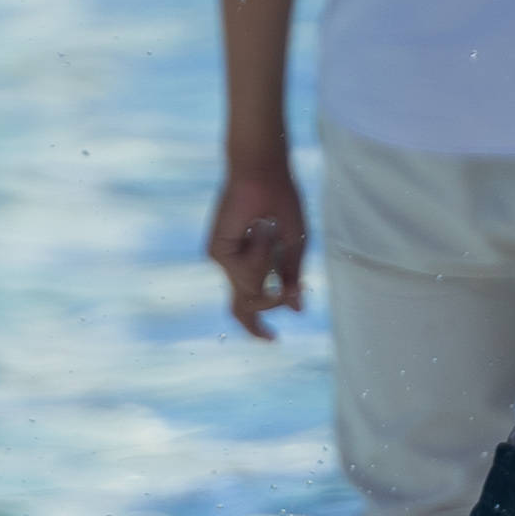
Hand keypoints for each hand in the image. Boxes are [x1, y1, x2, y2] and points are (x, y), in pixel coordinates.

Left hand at [207, 157, 306, 336]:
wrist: (263, 175)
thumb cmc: (281, 202)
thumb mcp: (294, 245)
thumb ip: (292, 277)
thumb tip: (297, 309)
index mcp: (251, 262)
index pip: (247, 302)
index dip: (257, 324)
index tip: (271, 340)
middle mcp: (233, 265)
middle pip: (240, 307)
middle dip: (258, 320)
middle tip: (272, 337)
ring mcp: (224, 259)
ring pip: (249, 291)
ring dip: (268, 269)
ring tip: (268, 233)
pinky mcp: (216, 252)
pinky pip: (245, 273)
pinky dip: (260, 256)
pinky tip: (259, 231)